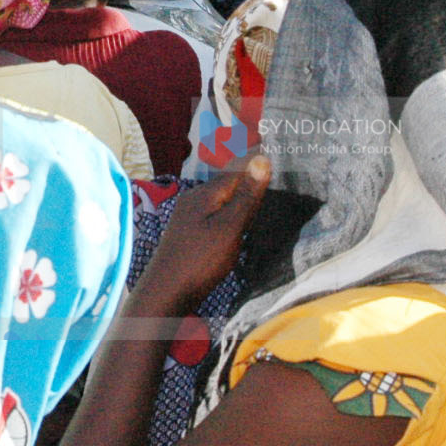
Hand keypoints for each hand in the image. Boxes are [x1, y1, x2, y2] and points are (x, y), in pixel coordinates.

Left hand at [134, 156, 270, 313]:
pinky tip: (241, 219)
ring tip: (266, 192)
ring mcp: (190, 215)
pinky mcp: (190, 232)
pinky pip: (217, 212)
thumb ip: (245, 196)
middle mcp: (194, 199)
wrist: (166, 292)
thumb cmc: (200, 260)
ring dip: (242, 194)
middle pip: (228, 182)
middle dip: (249, 175)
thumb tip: (261, 160)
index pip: (237, 169)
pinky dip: (232, 210)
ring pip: (222, 198)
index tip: (280, 152)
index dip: (258, 163)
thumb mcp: (229, 228)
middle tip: (278, 169)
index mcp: (204, 193)